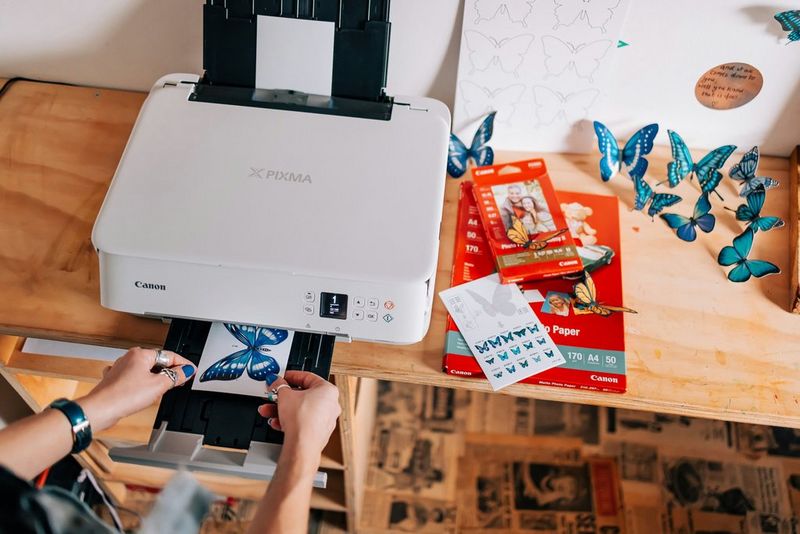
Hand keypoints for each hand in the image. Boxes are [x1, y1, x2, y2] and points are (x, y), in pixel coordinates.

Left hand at [77, 348, 195, 431]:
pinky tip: (143, 393)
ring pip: (145, 370)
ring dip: (155, 378)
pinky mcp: (115, 380)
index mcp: (141, 354)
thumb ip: (176, 376)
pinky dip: (142, 384)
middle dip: (169, 371)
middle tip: (180, 380)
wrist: (101, 409)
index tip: (191, 370)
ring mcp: (120, 369)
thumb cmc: (124, 396)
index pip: (169, 355)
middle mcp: (129, 358)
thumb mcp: (159, 385)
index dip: (183, 364)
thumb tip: (187, 370)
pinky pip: (134, 379)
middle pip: (157, 362)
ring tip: (163, 389)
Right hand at [257, 372, 339, 463]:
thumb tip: (277, 381)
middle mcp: (330, 404)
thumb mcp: (285, 395)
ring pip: (300, 410)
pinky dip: (289, 420)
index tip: (281, 378)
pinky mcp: (318, 432)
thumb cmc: (302, 420)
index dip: (291, 376)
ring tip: (268, 410)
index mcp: (328, 390)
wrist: (302, 445)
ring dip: (282, 409)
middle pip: (302, 395)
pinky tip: (276, 421)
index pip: (308, 377)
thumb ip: (279, 385)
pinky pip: (302, 421)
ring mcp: (325, 419)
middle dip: (283, 396)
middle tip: (273, 395)